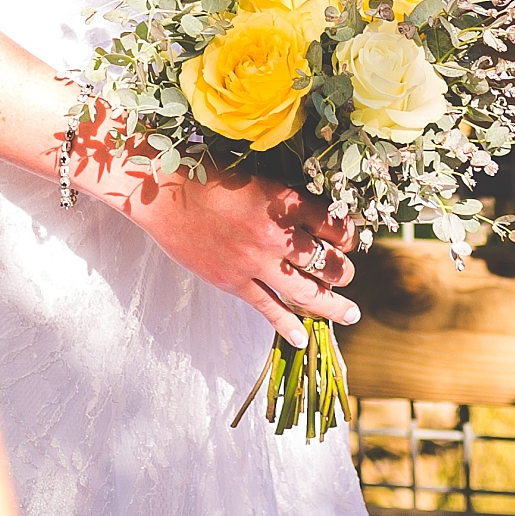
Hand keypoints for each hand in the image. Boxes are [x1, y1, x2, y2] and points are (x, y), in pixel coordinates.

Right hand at [114, 163, 359, 342]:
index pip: (334, 226)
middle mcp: (275, 234)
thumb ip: (286, 199)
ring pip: (306, 292)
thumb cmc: (209, 176)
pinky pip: (269, 309)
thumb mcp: (258, 178)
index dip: (350, 235)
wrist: (163, 193)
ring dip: (333, 305)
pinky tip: (303, 338)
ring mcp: (254, 262)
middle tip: (348, 273)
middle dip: (344, 271)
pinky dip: (289, 326)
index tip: (351, 240)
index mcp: (284, 201)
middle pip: (327, 263)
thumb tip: (317, 218)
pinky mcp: (234, 282)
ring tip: (350, 313)